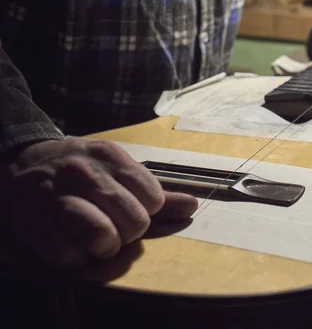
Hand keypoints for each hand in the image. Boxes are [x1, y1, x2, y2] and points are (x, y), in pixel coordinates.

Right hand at [0, 139, 197, 267]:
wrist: (18, 163)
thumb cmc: (77, 169)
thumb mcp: (116, 168)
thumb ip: (154, 189)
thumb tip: (191, 206)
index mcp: (109, 155)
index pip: (153, 197)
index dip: (146, 210)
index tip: (130, 207)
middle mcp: (84, 171)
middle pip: (134, 221)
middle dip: (128, 231)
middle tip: (112, 224)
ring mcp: (56, 196)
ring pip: (104, 237)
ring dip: (104, 246)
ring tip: (95, 237)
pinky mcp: (32, 223)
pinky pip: (70, 256)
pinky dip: (75, 258)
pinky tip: (69, 242)